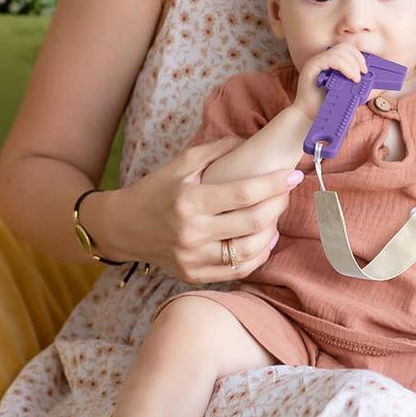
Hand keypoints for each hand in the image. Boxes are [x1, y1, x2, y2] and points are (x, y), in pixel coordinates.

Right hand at [114, 134, 303, 283]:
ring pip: (248, 252)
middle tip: (287, 191)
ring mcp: (193, 259)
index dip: (273, 184)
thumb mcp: (182, 162)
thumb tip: (252, 141)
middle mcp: (192, 233)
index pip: (243, 194)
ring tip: (276, 214)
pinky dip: (258, 255)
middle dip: (278, 205)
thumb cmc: (156, 189)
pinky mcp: (194, 275)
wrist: (123, 227)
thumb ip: (218, 149)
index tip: (293, 175)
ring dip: (271, 232)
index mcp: (190, 201)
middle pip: (251, 223)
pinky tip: (264, 238)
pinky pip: (237, 271)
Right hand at [293, 43, 367, 119]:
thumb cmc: (328, 107)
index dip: (358, 56)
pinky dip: (344, 66)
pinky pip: (330, 59)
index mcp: (331, 63)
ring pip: (338, 52)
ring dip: (352, 64)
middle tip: (363, 73)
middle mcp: (322, 59)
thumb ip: (363, 88)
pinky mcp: (311, 67)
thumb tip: (381, 85)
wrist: (311, 117)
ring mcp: (316, 62)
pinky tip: (350, 77)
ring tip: (356, 79)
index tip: (365, 70)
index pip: (347, 50)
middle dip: (357, 58)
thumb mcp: (350, 95)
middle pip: (344, 47)